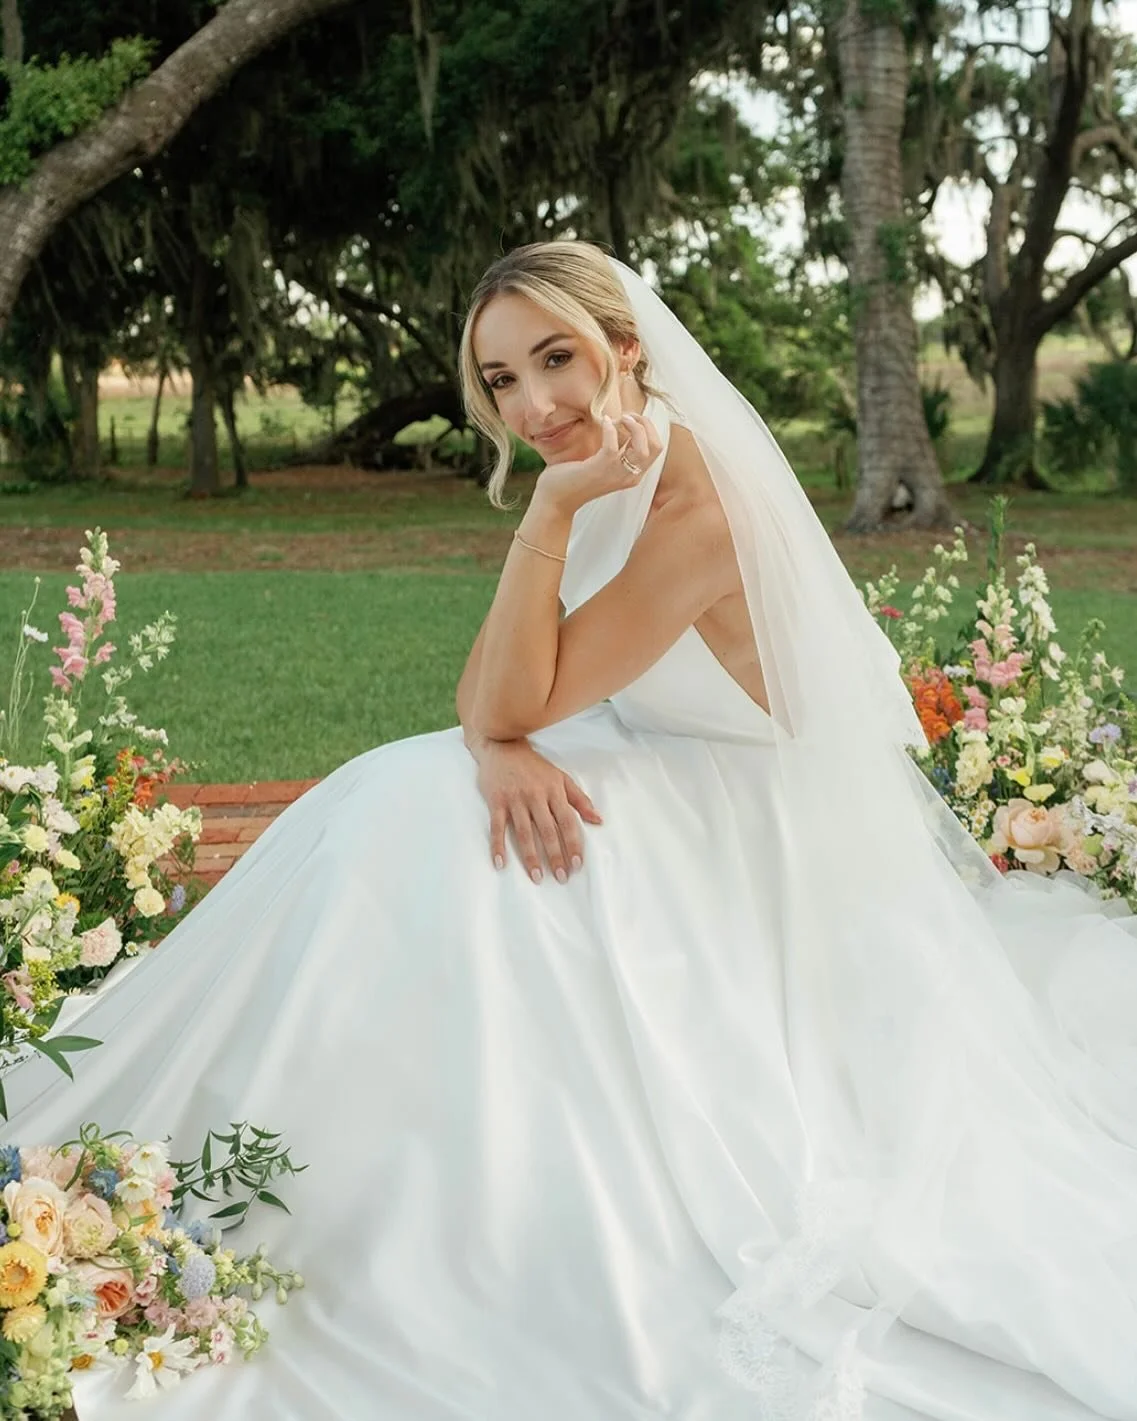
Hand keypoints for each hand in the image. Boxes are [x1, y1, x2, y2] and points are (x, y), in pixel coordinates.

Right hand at [473, 738, 601, 883]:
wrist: (503, 746)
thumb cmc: (534, 766)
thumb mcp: (560, 777)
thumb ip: (579, 799)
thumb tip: (598, 820)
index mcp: (554, 791)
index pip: (567, 822)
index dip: (573, 843)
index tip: (578, 864)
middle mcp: (535, 796)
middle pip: (547, 831)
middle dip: (556, 856)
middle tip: (561, 878)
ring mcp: (515, 800)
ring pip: (523, 833)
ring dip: (530, 857)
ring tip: (537, 877)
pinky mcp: (496, 801)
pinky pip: (497, 827)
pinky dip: (497, 845)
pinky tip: (500, 863)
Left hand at [531, 412, 662, 519]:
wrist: (556, 499)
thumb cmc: (575, 479)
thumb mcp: (602, 465)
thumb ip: (615, 450)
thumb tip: (619, 425)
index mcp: (633, 475)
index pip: (656, 448)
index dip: (647, 428)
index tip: (630, 419)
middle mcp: (629, 477)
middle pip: (656, 446)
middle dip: (645, 424)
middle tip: (627, 416)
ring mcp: (616, 474)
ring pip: (642, 448)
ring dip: (634, 425)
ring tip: (620, 417)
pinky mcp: (600, 469)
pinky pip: (613, 445)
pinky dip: (610, 429)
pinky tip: (604, 421)